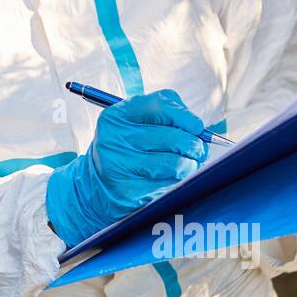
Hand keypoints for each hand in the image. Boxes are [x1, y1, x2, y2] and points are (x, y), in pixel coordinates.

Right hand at [45, 89, 208, 246]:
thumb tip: (199, 129)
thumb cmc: (125, 148)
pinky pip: (170, 184)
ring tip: (188, 163)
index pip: (161, 105)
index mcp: (116, 115)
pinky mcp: (129, 190)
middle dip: (194, 144)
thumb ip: (164, 114)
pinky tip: (172, 178)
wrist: (96, 185)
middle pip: (173, 136)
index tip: (197, 127)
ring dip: (190, 164)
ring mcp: (120, 165)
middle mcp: (114, 138)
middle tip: (198, 150)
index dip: (186, 116)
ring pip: (175, 163)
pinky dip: (179, 181)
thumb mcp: (133, 123)